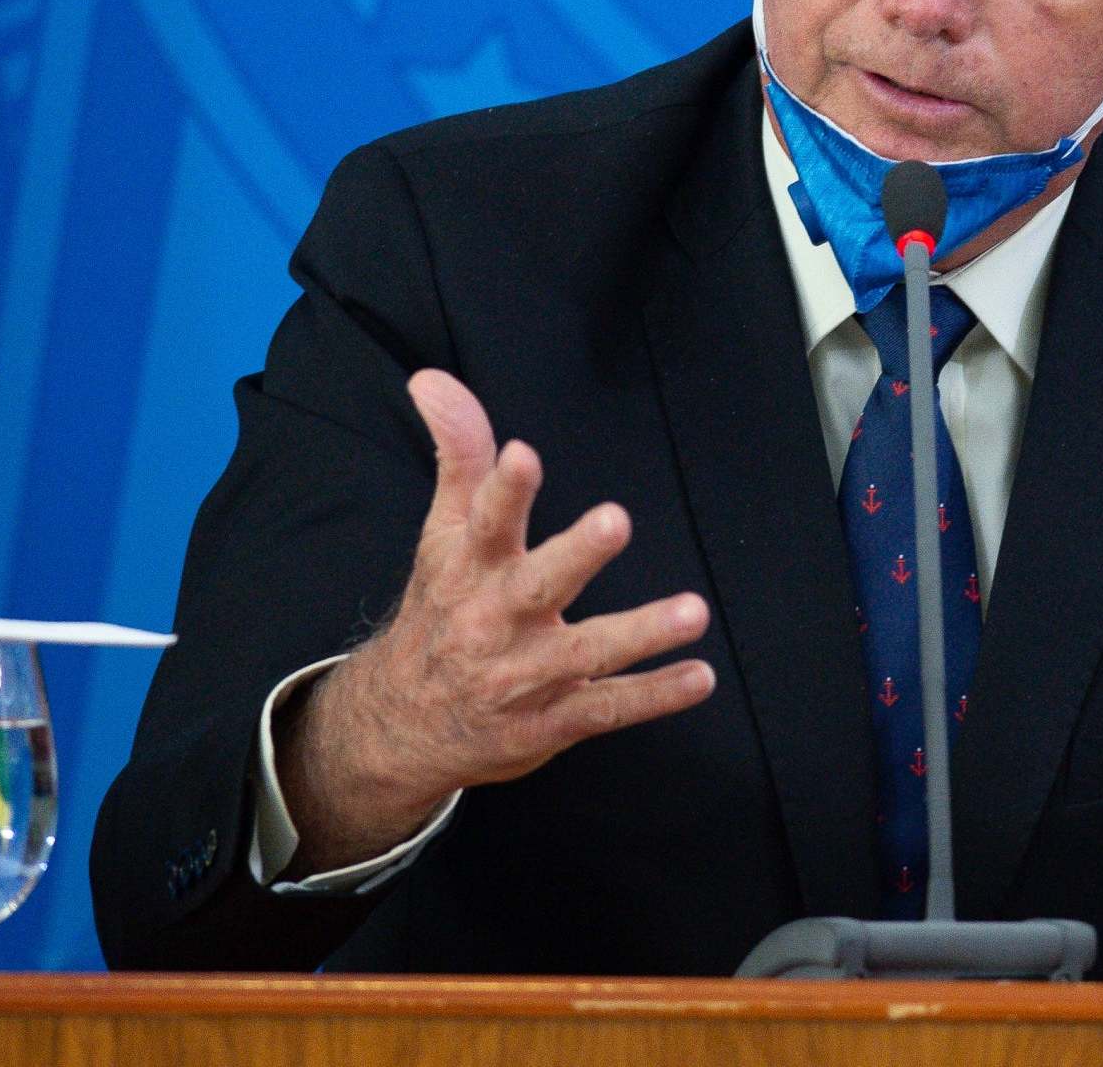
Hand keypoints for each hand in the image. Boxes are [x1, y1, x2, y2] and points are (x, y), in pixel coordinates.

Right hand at [276, 368, 714, 874]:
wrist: (401, 724)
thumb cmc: (441, 609)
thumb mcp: (442, 533)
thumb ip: (458, 454)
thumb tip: (433, 378)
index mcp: (468, 569)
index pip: (484, 522)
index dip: (503, 490)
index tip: (523, 454)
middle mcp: (494, 620)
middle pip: (537, 585)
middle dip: (576, 554)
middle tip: (616, 519)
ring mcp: (524, 675)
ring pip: (587, 653)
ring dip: (641, 633)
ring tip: (694, 611)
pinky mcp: (550, 720)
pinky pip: (607, 708)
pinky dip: (655, 696)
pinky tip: (700, 677)